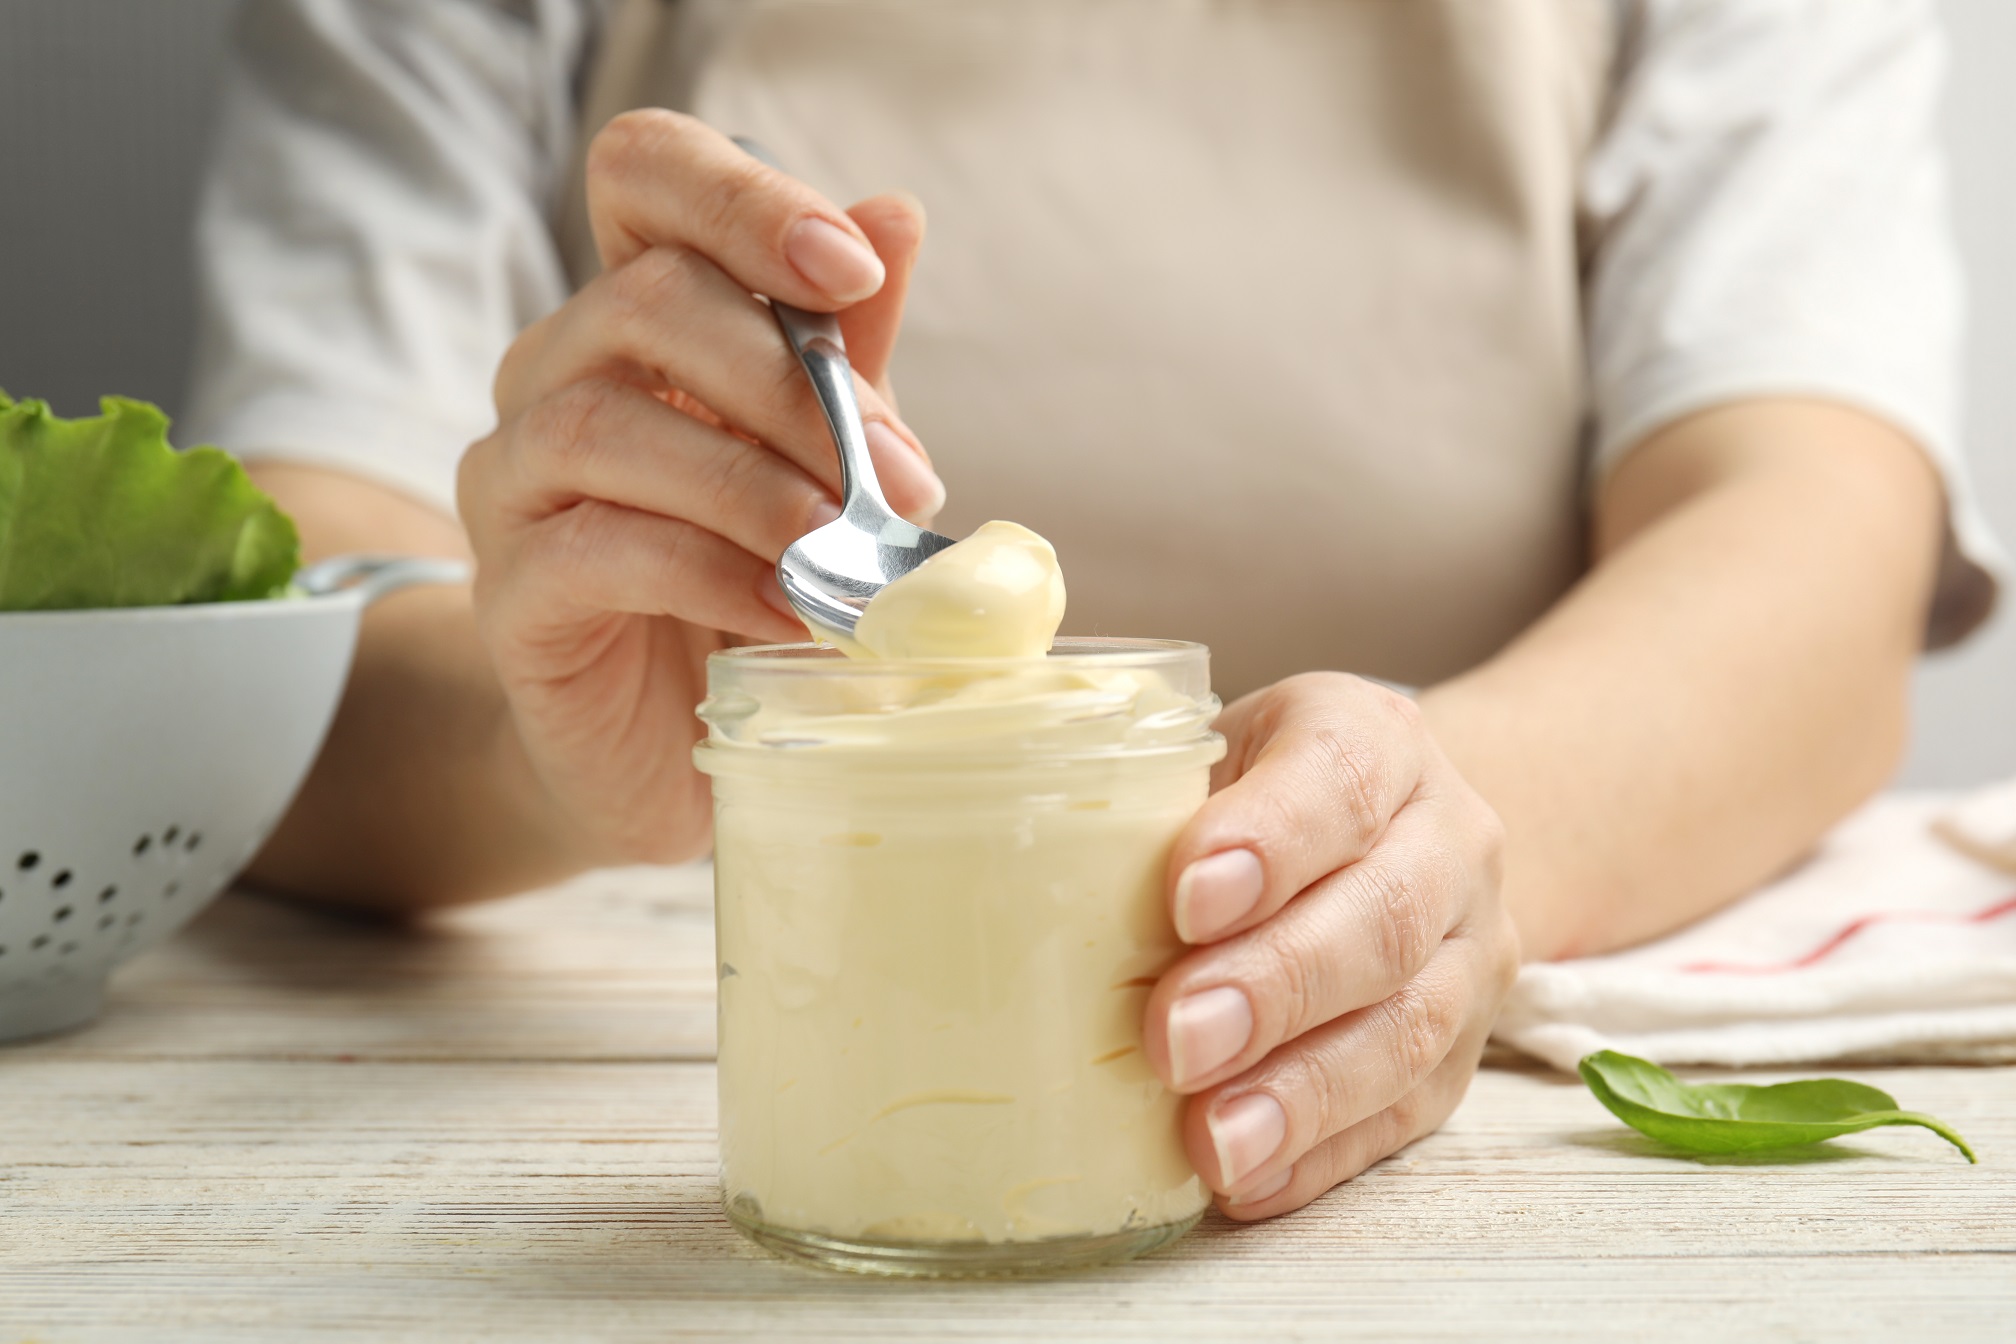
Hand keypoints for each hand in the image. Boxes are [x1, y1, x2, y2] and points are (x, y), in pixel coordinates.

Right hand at [457, 111, 941, 862]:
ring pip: (604, 424)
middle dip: (788, 382)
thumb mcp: (821, 458)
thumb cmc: (750, 582)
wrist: (668, 751)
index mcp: (635, 316)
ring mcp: (515, 483)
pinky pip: (594, 548)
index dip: (741, 198)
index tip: (852, 270)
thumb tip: (896, 212)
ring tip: (841, 550)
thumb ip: (845, 350)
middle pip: (641, 298)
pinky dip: (706, 571)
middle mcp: (553, 376)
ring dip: (749, 484)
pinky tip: (783, 609)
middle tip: (893, 478)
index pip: (643, 174)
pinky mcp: (509, 594)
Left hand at [1143, 673, 1518, 1216]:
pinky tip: (1248, 1179)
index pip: (1340, 775)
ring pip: (1408, 1028)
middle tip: (1175, 1040)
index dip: (1269, 840)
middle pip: (1382, 917)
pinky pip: (1404, 1115)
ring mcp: (1469, 953)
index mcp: (1373, 738)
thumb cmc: (1249, 797)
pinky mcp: (1460, 1056)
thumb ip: (1135, 791)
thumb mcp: (1202, 754)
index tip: (1186, 899)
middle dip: (1274, 986)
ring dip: (1301, 1093)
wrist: (1385, 837)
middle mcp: (1445, 839)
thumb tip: (999, 857)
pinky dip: (1321, 1153)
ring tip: (1213, 1141)